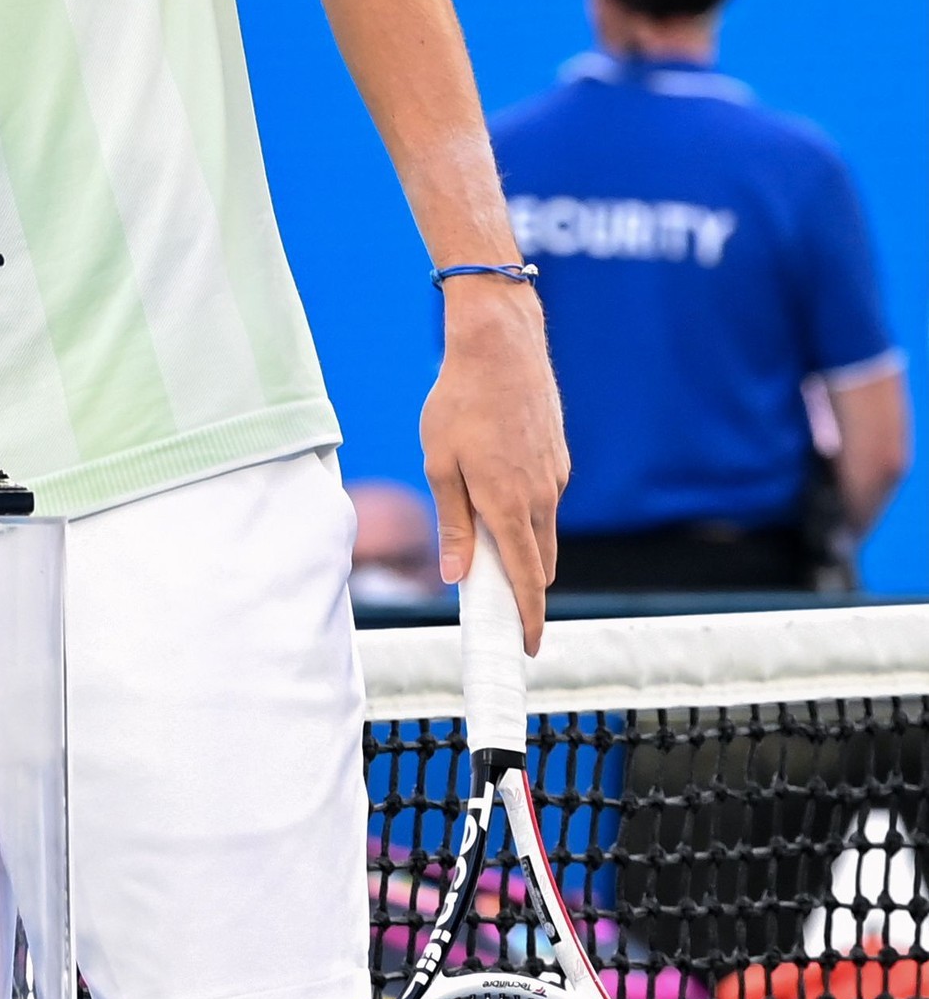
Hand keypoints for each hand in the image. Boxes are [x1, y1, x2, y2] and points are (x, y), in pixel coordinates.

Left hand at [421, 282, 564, 651]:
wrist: (500, 349)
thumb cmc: (458, 405)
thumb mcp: (440, 465)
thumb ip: (453, 523)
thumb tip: (457, 575)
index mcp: (509, 505)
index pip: (526, 579)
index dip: (528, 618)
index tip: (528, 648)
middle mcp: (541, 498)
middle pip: (538, 564)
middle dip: (522, 591)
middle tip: (492, 608)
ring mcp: (555, 479)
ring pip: (543, 534)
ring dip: (522, 552)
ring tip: (484, 552)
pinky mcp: (558, 462)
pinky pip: (544, 504)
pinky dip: (525, 518)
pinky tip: (495, 498)